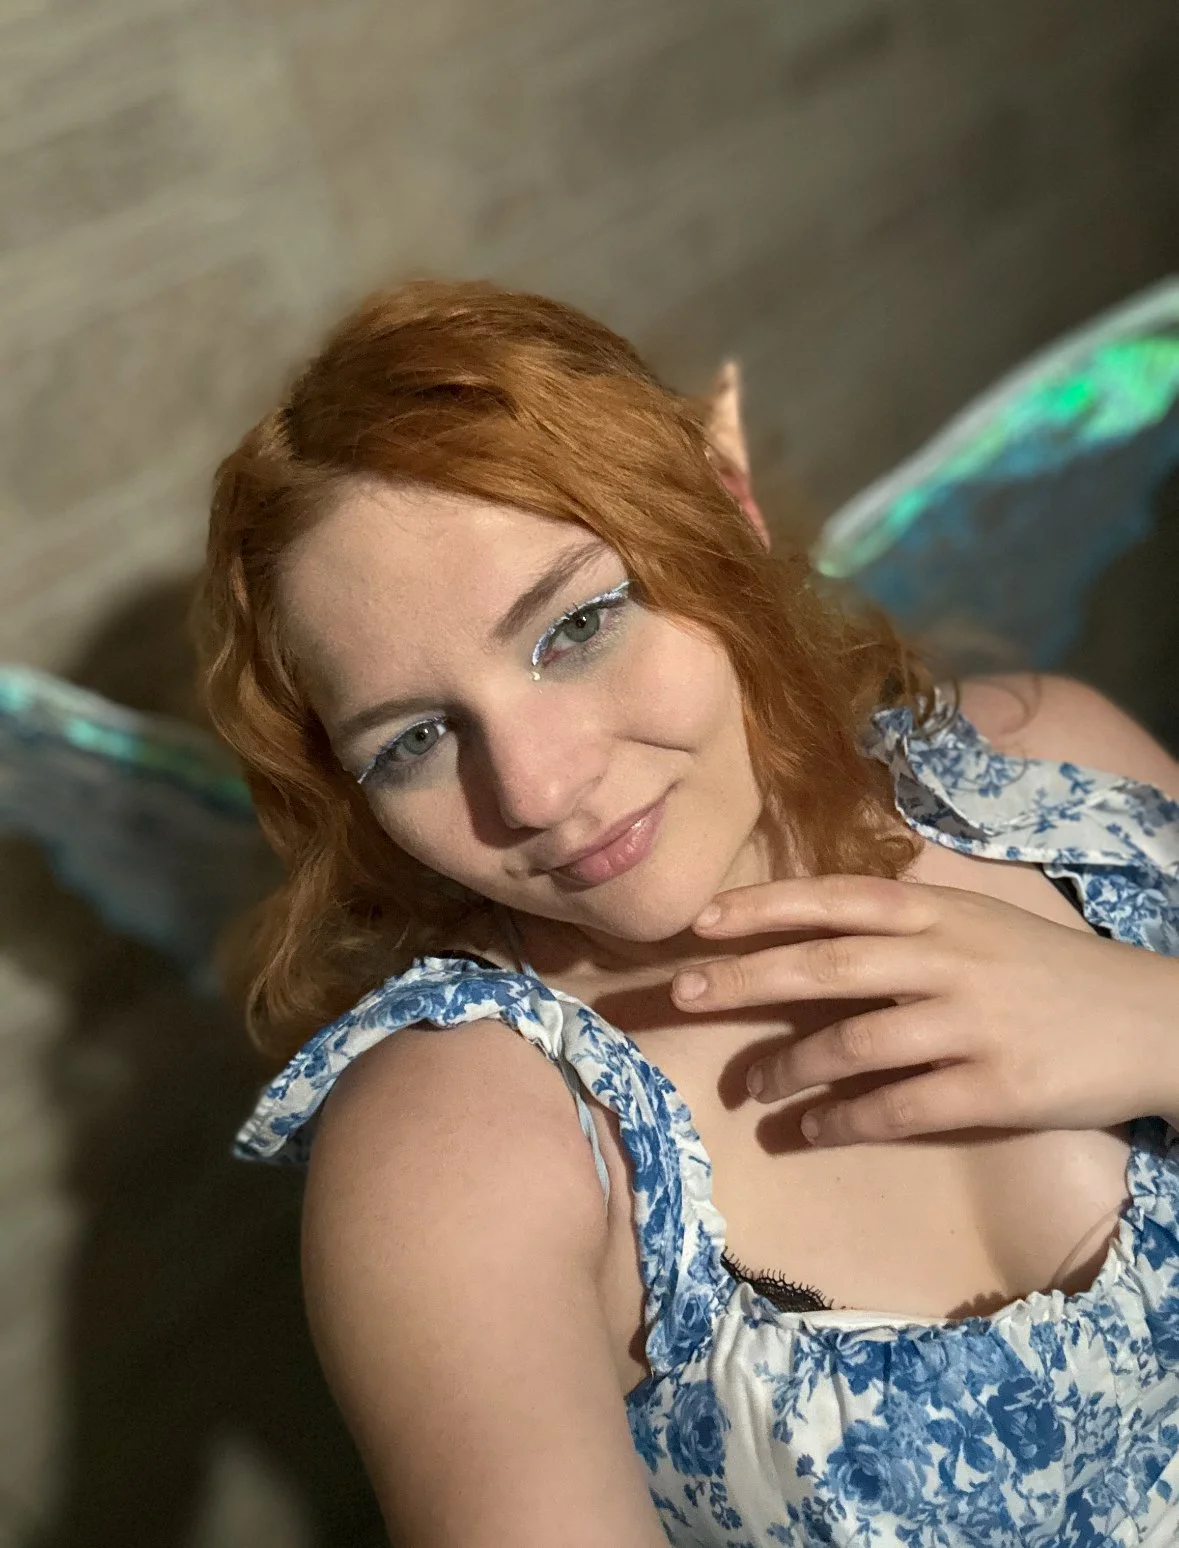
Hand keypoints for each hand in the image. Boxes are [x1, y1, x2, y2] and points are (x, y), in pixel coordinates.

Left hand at [670, 875, 1178, 1146]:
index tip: (700, 922)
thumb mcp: (979, 923)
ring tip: (749, 1087)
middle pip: (828, 964)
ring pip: (855, 1042)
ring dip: (788, 1067)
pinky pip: (900, 1106)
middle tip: (680, 994)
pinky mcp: (995, 1088)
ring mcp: (973, 1024)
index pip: (836, 897)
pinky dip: (846, 1118)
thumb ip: (904, 921)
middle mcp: (950, 957)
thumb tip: (809, 926)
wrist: (1153, 1022)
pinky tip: (811, 1129)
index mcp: (942, 911)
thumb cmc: (1048, 970)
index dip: (764, 907)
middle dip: (746, 979)